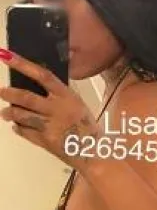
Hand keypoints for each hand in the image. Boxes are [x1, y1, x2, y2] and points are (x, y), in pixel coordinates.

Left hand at [0, 49, 98, 168]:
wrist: (94, 152)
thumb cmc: (86, 127)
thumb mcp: (77, 105)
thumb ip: (59, 96)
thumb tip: (37, 86)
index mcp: (67, 96)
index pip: (43, 76)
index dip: (23, 65)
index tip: (6, 57)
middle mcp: (57, 109)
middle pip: (27, 98)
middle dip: (10, 94)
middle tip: (2, 92)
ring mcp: (50, 126)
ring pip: (22, 116)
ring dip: (10, 113)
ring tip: (5, 113)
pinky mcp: (45, 141)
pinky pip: (25, 132)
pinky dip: (19, 128)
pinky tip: (17, 126)